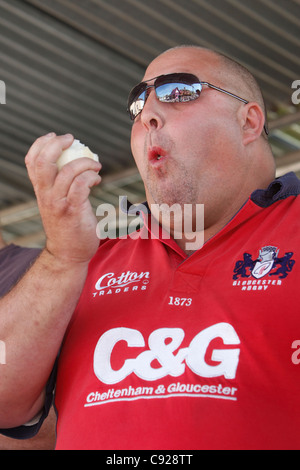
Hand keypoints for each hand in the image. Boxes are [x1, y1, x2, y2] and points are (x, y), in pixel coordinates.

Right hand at [25, 133, 101, 264]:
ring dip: (84, 162)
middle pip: (43, 162)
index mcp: (40, 191)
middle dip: (57, 144)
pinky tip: (97, 179)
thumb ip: (59, 186)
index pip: (31, 161)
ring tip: (95, 165)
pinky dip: (91, 176)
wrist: (68, 254)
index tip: (55, 136)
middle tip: (72, 140)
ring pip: (67, 171)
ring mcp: (59, 203)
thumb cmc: (66, 227)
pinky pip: (82, 185)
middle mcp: (46, 195)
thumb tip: (74, 163)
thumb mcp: (56, 203)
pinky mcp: (73, 211)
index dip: (40, 144)